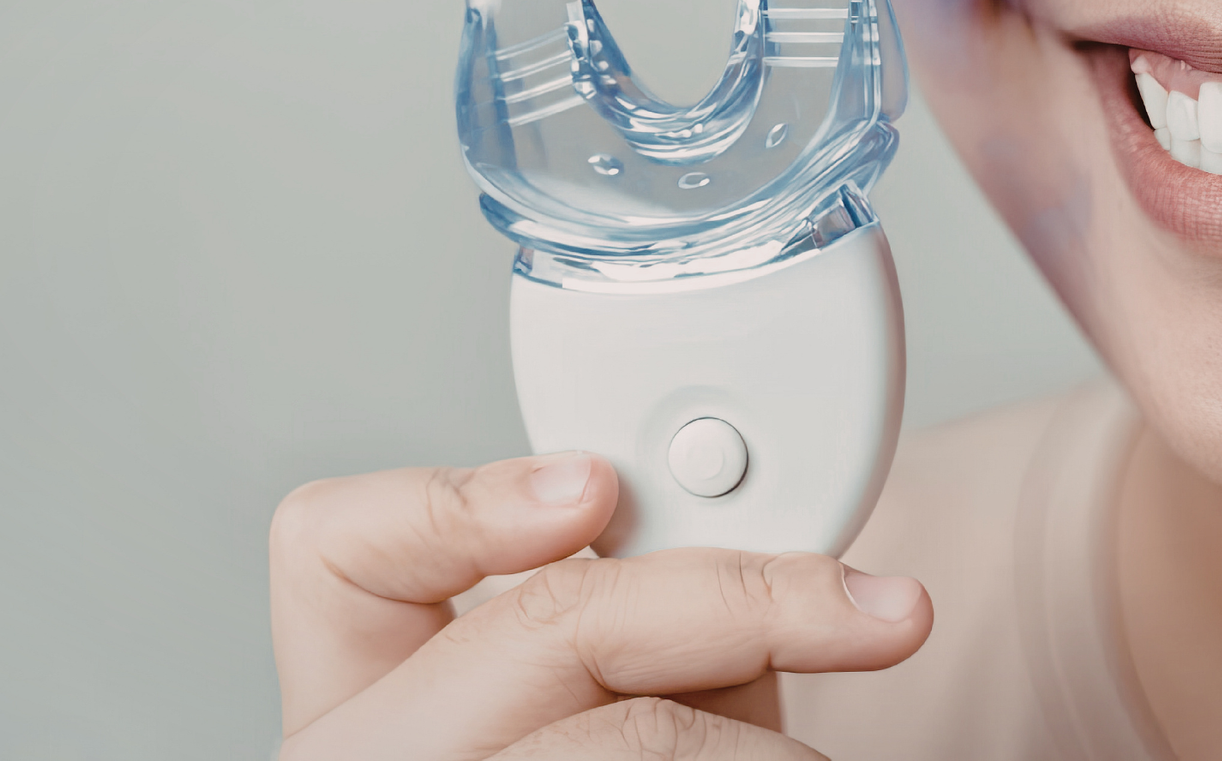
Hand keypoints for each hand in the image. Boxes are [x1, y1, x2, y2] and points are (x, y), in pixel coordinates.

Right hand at [270, 452, 930, 758]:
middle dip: (744, 600)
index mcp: (369, 700)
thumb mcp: (621, 705)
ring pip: (630, 734)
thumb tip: (786, 578)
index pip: (340, 550)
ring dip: (767, 746)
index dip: (464, 502)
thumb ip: (650, 629)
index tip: (595, 486)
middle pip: (545, 620)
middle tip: (881, 613)